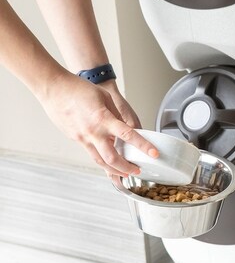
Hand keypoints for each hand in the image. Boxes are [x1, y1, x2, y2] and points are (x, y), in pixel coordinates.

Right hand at [38, 71, 158, 175]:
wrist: (55, 90)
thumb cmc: (79, 89)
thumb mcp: (105, 98)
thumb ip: (116, 115)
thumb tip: (126, 128)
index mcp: (103, 119)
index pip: (128, 136)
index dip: (143, 146)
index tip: (153, 153)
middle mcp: (93, 132)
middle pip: (112, 158)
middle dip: (126, 168)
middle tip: (137, 170)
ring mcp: (82, 138)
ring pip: (99, 161)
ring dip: (113, 169)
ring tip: (124, 173)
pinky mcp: (76, 139)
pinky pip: (91, 153)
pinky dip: (101, 160)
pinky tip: (108, 161)